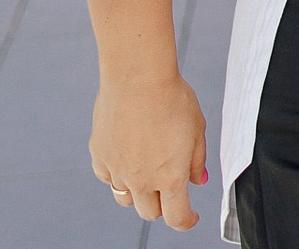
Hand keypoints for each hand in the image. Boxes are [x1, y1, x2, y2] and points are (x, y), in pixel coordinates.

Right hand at [91, 72, 206, 230]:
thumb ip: (197, 159)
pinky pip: (108, 178)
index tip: (191, 216)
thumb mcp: (197, 128)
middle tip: (169, 188)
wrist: (137, 78)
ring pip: (125, 198)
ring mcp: (117, 171)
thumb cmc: (171, 98)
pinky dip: (117, 175)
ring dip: (138, 192)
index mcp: (170, 177)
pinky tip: (127, 158)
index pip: (176, 217)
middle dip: (162, 205)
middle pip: (149, 212)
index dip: (186, 221)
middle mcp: (142, 181)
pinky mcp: (99, 157)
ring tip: (147, 171)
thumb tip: (198, 180)